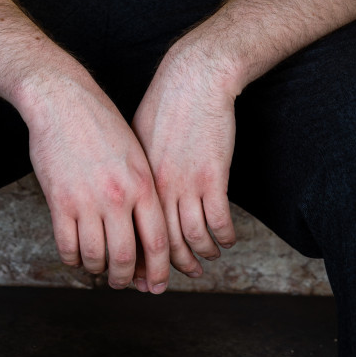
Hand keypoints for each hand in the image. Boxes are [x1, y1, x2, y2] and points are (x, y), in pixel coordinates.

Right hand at [25, 77, 169, 293]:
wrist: (63, 99)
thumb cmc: (101, 123)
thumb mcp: (136, 152)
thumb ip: (143, 190)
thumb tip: (148, 229)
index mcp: (142, 184)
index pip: (157, 242)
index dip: (157, 271)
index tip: (155, 285)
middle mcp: (117, 196)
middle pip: (125, 257)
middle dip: (125, 278)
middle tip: (123, 284)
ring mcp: (86, 200)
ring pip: (96, 256)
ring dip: (98, 271)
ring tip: (99, 269)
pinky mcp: (58, 200)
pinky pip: (67, 246)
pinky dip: (73, 259)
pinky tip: (77, 256)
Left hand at [132, 38, 236, 282]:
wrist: (194, 78)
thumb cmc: (165, 102)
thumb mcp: (136, 135)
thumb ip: (134, 167)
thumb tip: (129, 189)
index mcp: (138, 178)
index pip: (134, 231)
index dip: (139, 256)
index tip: (144, 271)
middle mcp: (159, 186)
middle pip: (161, 242)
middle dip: (168, 268)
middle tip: (177, 278)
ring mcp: (186, 182)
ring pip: (191, 236)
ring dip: (200, 256)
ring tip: (204, 262)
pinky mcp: (213, 176)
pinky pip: (218, 221)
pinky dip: (223, 237)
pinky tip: (226, 241)